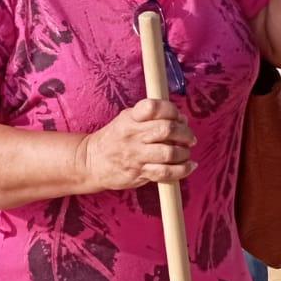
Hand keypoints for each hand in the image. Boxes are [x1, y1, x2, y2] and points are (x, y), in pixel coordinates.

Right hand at [79, 99, 195, 189]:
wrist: (91, 162)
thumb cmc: (115, 138)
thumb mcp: (128, 119)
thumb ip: (153, 117)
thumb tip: (182, 119)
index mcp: (131, 117)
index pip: (154, 107)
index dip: (172, 110)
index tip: (179, 117)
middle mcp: (133, 135)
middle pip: (167, 129)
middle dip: (185, 133)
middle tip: (189, 138)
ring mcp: (136, 155)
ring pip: (169, 152)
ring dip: (184, 153)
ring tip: (186, 153)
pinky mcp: (139, 173)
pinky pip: (166, 172)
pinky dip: (182, 170)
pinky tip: (189, 166)